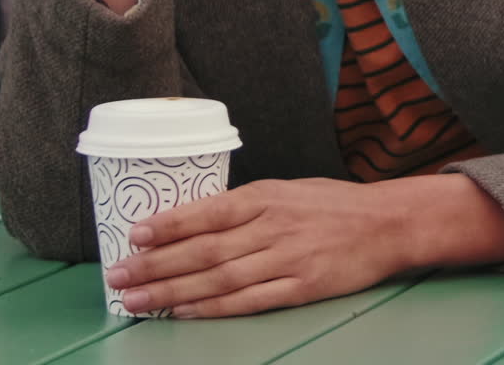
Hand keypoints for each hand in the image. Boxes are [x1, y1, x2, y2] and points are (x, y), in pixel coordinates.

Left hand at [106, 177, 412, 317]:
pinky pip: (248, 301)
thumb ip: (246, 206)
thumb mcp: (287, 190)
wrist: (386, 223)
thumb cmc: (332, 204)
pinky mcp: (300, 287)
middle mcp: (271, 226)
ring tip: (137, 301)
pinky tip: (185, 313)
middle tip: (117, 276)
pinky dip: (212, 309)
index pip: (207, 210)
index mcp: (265, 196)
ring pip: (218, 279)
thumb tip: (196, 220)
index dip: (168, 224)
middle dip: (155, 264)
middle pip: (204, 250)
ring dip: (172, 292)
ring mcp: (285, 259)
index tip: (133, 234)